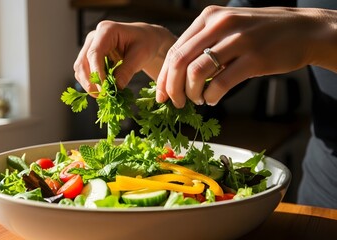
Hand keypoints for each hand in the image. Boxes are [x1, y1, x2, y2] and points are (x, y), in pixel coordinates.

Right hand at [73, 20, 175, 94]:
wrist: (145, 39)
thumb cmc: (145, 43)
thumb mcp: (141, 55)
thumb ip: (127, 70)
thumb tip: (116, 87)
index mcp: (106, 30)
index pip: (94, 54)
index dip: (97, 73)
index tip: (104, 89)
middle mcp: (94, 37)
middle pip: (82, 62)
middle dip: (90, 82)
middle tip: (102, 96)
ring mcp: (90, 46)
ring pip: (80, 68)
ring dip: (88, 84)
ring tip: (103, 95)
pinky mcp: (89, 56)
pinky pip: (84, 72)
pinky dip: (91, 82)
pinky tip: (102, 90)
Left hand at [156, 6, 336, 106]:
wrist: (302, 29)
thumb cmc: (260, 33)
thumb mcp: (228, 29)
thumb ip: (203, 45)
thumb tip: (177, 76)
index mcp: (209, 18)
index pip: (175, 50)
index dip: (164, 76)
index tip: (162, 94)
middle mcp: (220, 25)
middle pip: (180, 62)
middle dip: (172, 88)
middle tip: (175, 103)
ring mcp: (237, 40)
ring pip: (197, 73)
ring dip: (192, 93)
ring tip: (198, 100)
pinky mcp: (254, 58)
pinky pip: (221, 83)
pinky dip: (211, 96)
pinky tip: (213, 99)